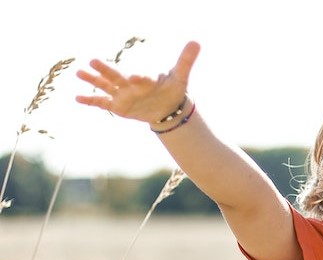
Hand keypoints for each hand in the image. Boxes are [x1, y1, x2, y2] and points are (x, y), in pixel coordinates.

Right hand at [75, 41, 199, 123]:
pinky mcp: (117, 106)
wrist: (166, 106)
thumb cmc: (172, 89)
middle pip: (116, 76)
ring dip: (93, 80)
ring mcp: (122, 94)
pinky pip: (102, 102)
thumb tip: (196, 42)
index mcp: (145, 78)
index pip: (142, 78)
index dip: (141, 78)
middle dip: (106, 70)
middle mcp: (129, 84)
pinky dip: (90, 100)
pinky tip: (77, 98)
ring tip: (79, 72)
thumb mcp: (180, 77)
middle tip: (93, 60)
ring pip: (105, 86)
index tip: (137, 77)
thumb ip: (185, 60)